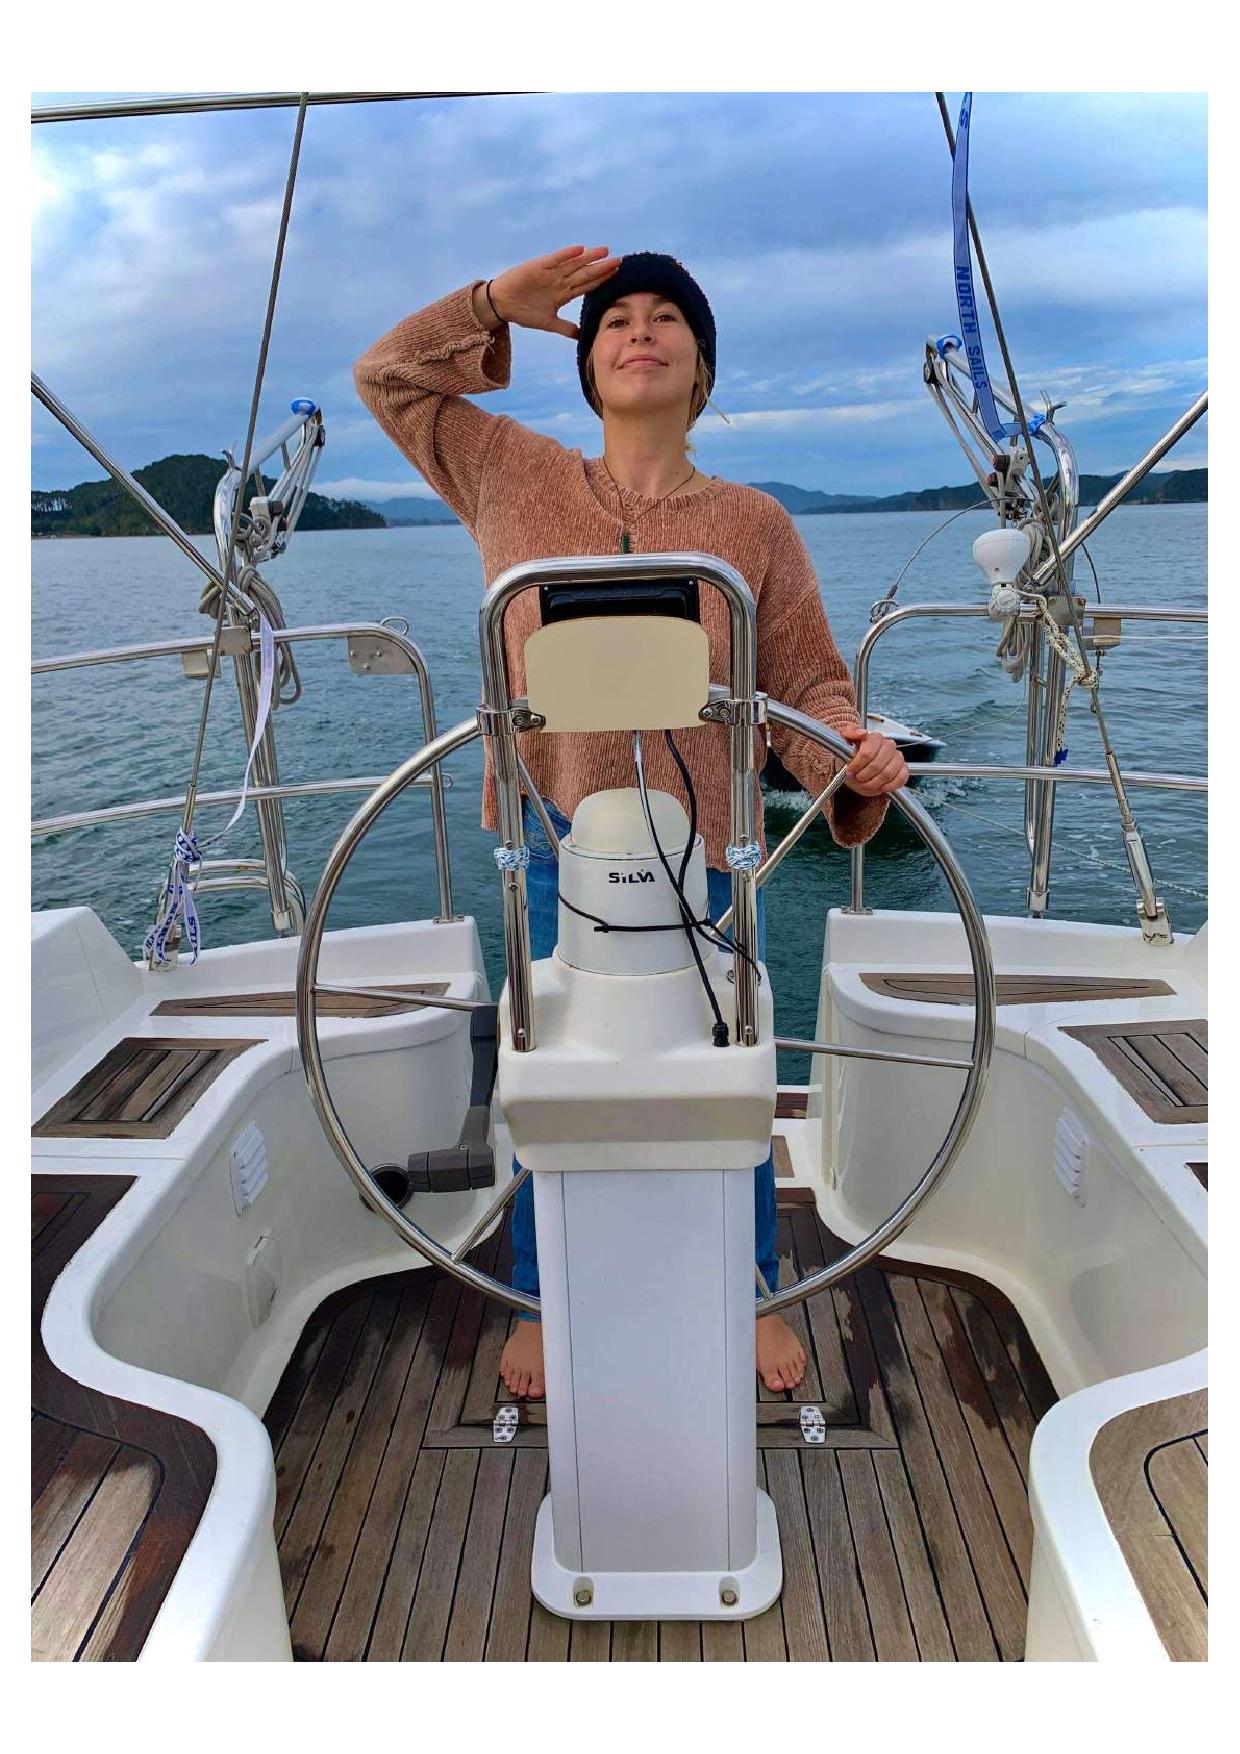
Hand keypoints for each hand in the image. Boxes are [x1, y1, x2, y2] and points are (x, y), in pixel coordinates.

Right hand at [489, 245, 621, 339]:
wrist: (502, 305)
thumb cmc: (523, 311)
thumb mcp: (548, 322)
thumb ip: (565, 328)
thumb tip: (581, 336)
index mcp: (563, 293)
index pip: (587, 285)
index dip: (602, 280)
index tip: (617, 275)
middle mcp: (560, 280)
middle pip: (585, 273)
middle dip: (602, 268)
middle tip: (620, 261)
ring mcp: (550, 272)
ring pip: (573, 264)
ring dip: (589, 257)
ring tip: (605, 251)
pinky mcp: (538, 267)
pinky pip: (555, 259)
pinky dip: (566, 255)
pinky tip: (580, 250)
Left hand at [837, 724, 908, 795]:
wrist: (858, 770)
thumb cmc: (852, 758)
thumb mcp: (843, 742)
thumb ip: (849, 733)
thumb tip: (862, 732)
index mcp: (875, 738)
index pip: (868, 753)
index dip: (857, 765)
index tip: (850, 770)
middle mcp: (888, 745)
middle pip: (877, 765)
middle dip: (864, 775)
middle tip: (858, 778)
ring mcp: (897, 757)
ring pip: (887, 774)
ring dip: (873, 783)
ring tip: (866, 783)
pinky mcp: (903, 769)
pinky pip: (900, 779)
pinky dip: (888, 786)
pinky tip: (880, 786)